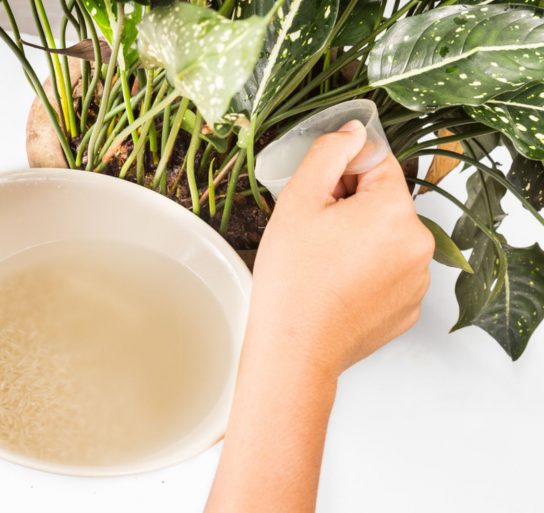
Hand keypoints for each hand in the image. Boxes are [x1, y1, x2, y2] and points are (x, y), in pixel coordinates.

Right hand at [207, 120, 433, 512]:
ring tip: (324, 265)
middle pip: (384, 201)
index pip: (377, 162)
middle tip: (314, 235)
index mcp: (395, 210)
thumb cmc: (292, 279)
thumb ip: (328, 153)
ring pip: (387, 237)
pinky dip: (368, 271)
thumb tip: (353, 131)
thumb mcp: (298, 200)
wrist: (295, 348)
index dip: (342, 174)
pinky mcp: (409, 307)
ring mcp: (418, 280)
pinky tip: (337, 286)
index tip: (319, 198)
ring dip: (361, 240)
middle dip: (351, 208)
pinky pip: (390, 271)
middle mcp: (420, 243)